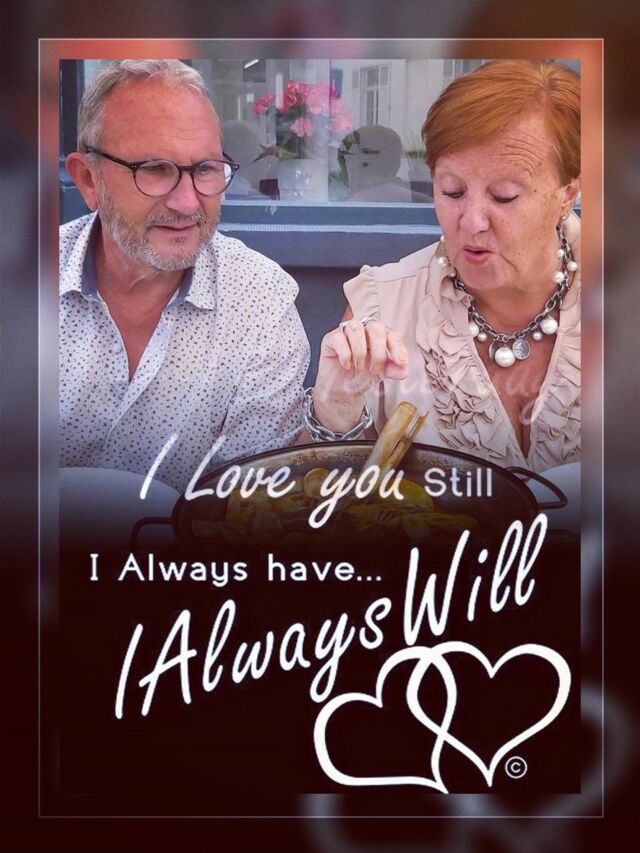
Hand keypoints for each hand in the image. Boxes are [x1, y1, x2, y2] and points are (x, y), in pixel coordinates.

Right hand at [313, 317, 408, 432]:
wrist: (341, 390)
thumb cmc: (361, 376)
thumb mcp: (382, 374)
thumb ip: (394, 370)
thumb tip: (404, 370)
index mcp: (380, 336)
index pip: (392, 334)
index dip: (397, 347)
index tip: (400, 362)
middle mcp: (364, 330)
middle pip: (375, 328)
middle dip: (378, 351)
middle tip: (375, 370)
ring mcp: (347, 332)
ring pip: (356, 328)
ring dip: (360, 351)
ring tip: (359, 367)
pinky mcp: (331, 338)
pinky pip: (339, 338)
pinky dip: (345, 354)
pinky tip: (347, 365)